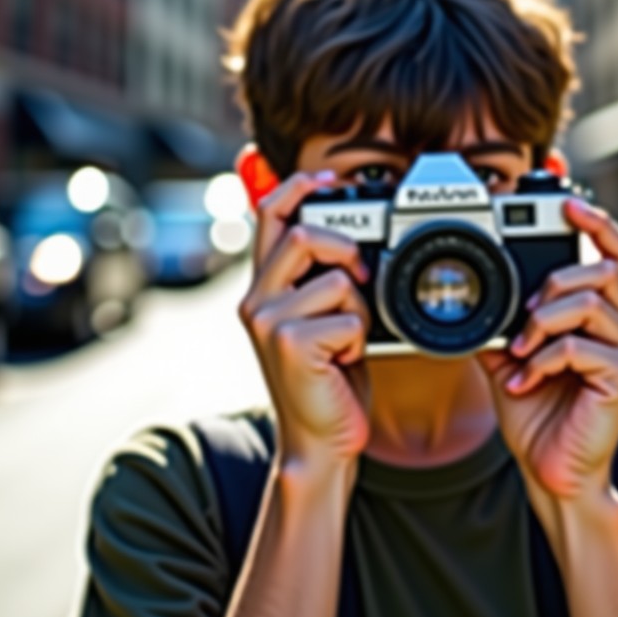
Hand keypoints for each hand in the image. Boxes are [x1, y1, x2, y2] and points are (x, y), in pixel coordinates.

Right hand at [238, 171, 371, 481]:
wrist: (321, 440)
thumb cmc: (328, 378)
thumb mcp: (322, 320)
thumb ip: (322, 279)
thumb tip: (349, 238)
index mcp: (263, 288)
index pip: (269, 217)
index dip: (295, 187)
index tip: (326, 177)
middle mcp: (256, 300)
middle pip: (302, 236)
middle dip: (345, 249)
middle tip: (362, 277)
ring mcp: (269, 322)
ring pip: (336, 280)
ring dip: (359, 308)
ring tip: (349, 338)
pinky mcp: (290, 345)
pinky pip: (348, 317)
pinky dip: (361, 337)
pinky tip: (345, 360)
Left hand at [481, 198, 617, 506]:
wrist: (552, 472)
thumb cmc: (537, 416)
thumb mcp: (511, 359)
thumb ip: (503, 325)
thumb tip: (475, 299)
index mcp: (601, 317)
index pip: (616, 254)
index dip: (598, 224)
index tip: (569, 204)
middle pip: (609, 267)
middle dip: (556, 278)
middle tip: (524, 312)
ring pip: (590, 301)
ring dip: (541, 322)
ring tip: (518, 352)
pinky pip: (579, 345)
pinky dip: (540, 360)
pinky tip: (522, 381)